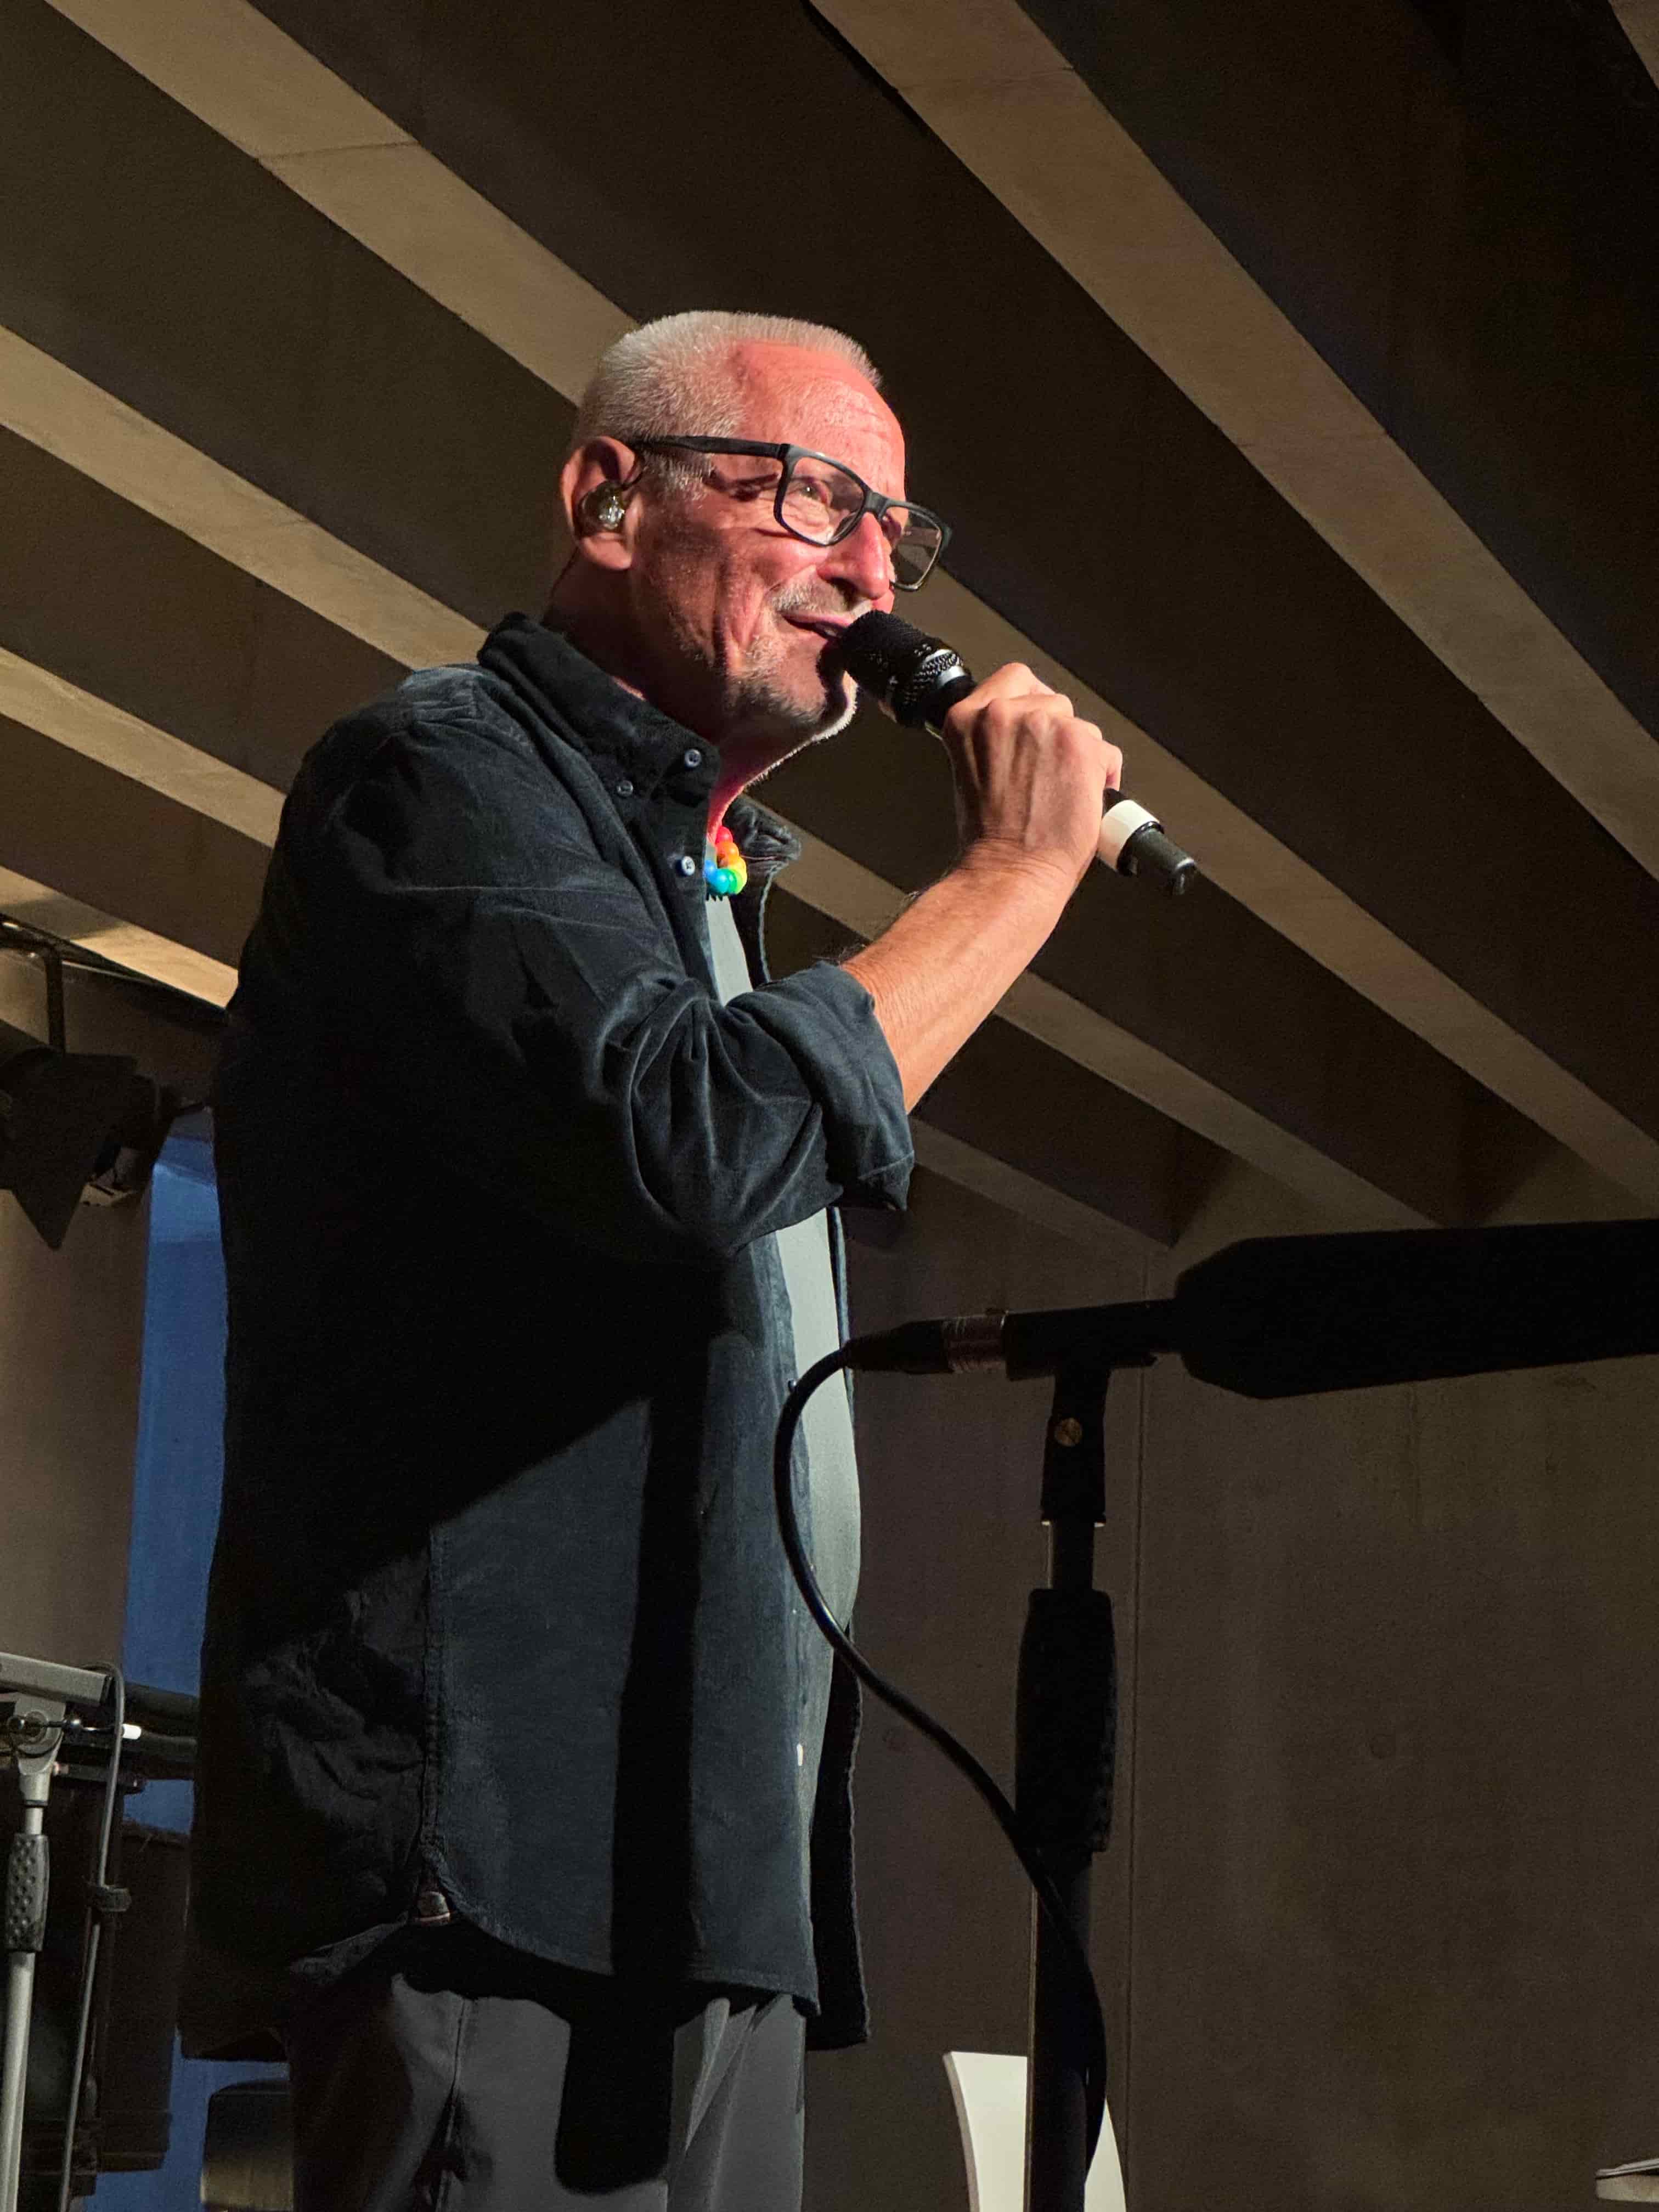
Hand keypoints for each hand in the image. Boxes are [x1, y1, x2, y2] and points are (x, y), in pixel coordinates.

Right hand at [939, 662, 1121, 892]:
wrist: (1009, 869)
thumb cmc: (990, 838)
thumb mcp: (971, 771)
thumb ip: (994, 740)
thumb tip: (1026, 735)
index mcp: (966, 718)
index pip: (1013, 679)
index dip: (1032, 702)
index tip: (1036, 726)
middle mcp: (1002, 713)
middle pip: (1053, 700)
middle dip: (1058, 735)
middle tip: (1048, 774)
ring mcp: (1043, 724)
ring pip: (1081, 726)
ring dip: (1080, 756)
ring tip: (1062, 794)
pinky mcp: (1079, 743)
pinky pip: (1106, 752)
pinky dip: (1103, 778)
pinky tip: (1082, 802)